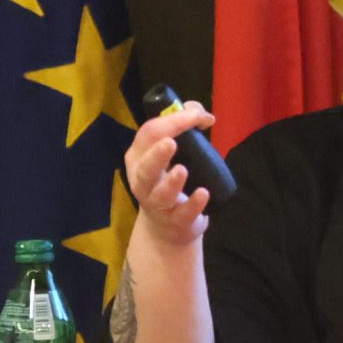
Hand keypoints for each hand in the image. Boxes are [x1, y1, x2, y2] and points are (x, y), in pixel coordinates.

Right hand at [124, 103, 216, 247]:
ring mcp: (157, 204)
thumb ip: (184, 124)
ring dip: (171, 182)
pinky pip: (183, 213)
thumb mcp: (172, 151)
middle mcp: (142, 180)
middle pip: (146, 167)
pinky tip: (203, 194)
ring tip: (182, 170)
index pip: (149, 135)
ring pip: (160, 194)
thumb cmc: (168, 178)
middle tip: (171, 143)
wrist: (166, 227)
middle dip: (157, 155)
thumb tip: (203, 115)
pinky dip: (194, 204)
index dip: (172, 121)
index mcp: (139, 157)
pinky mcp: (175, 221)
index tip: (196, 116)